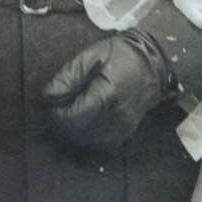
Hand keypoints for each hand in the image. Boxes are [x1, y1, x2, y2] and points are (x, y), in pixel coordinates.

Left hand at [42, 31, 169, 153]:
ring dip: (72, 134)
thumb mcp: (90, 56)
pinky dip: (87, 140)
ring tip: (68, 115)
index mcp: (107, 95)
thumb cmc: (121, 55)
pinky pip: (102, 147)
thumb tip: (48, 96)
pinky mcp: (127, 133)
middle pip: (78, 135)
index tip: (51, 103)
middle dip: (61, 125)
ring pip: (88, 145)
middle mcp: (117, 117)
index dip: (55, 114)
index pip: (72, 118)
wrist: (153, 61)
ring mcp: (124, 128)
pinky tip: (83, 125)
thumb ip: (68, 77)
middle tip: (57, 109)